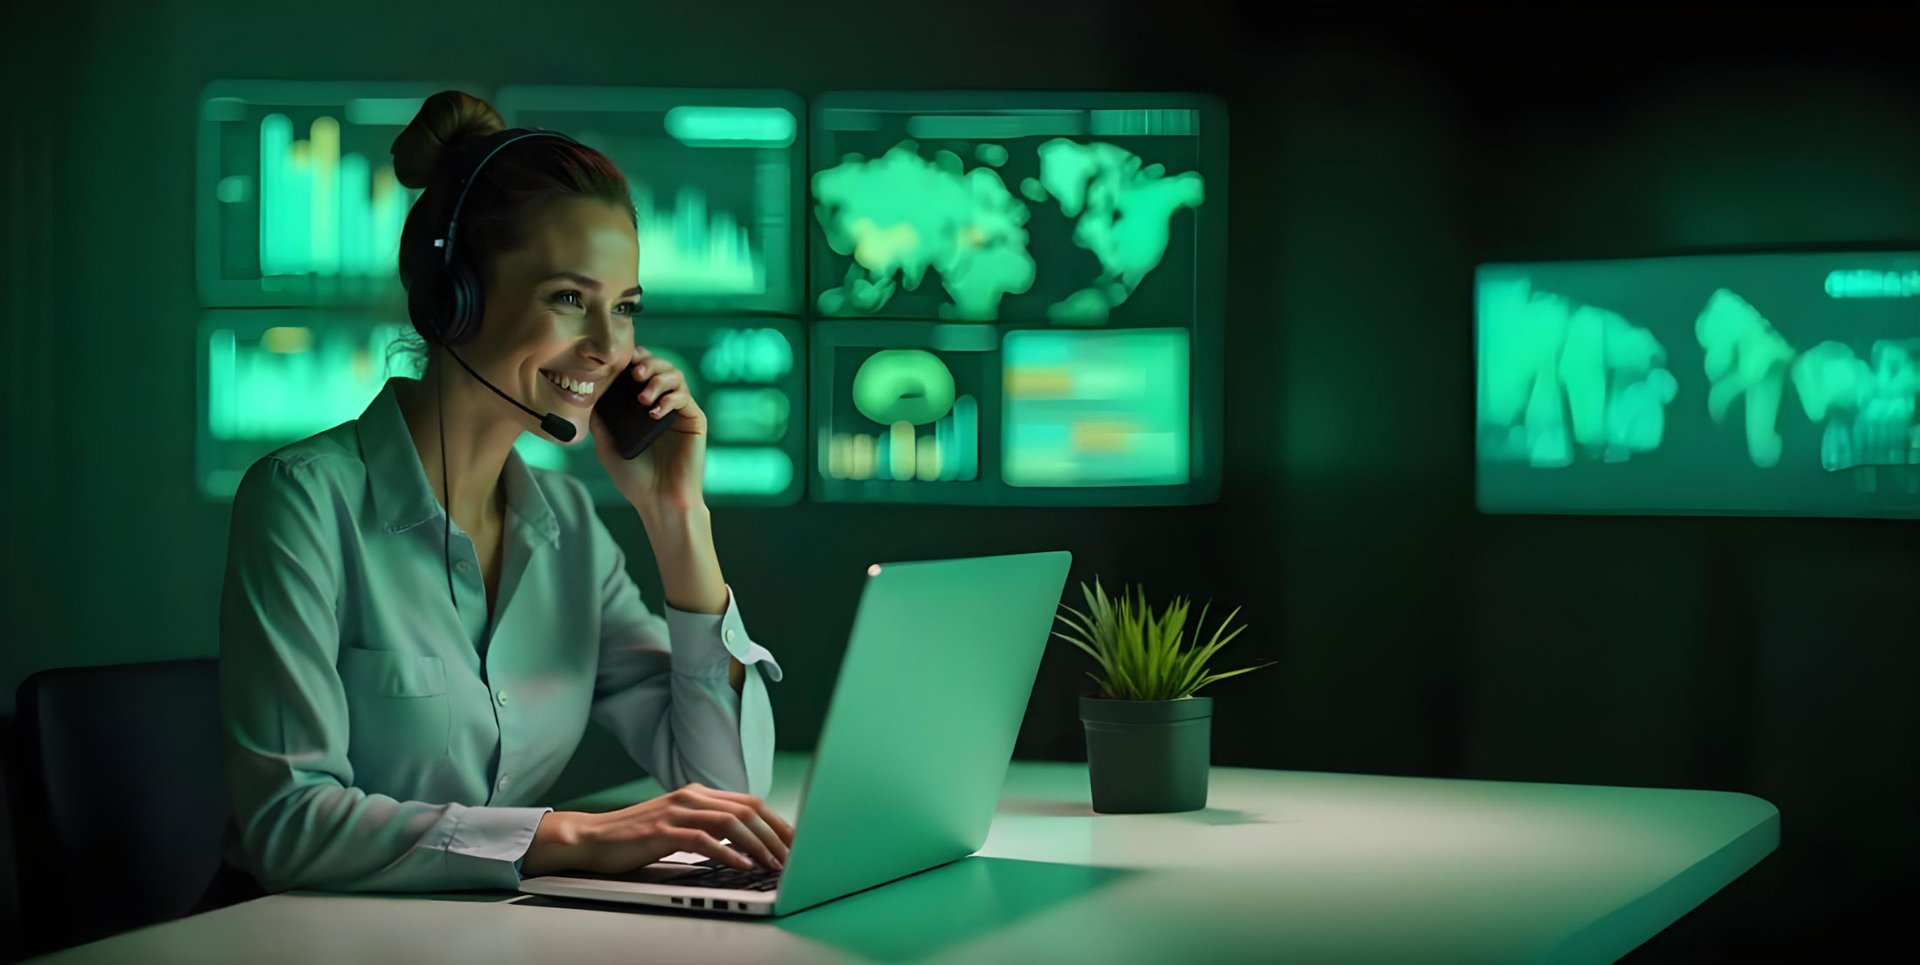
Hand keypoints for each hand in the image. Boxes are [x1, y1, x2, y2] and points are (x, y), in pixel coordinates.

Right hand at [522, 782, 793, 877]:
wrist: (593, 838)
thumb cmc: (637, 836)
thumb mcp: (680, 827)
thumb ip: (709, 828)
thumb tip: (745, 842)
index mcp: (699, 794)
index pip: (750, 803)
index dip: (777, 822)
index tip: (795, 842)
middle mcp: (691, 797)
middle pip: (747, 810)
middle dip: (775, 835)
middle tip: (792, 858)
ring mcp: (676, 811)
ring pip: (730, 823)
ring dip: (757, 845)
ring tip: (773, 864)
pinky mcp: (662, 830)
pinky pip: (703, 839)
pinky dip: (727, 853)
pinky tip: (742, 866)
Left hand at [588, 346, 709, 511]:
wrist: (659, 502)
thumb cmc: (635, 479)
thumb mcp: (607, 446)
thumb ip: (599, 421)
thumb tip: (585, 395)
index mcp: (642, 408)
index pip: (640, 372)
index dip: (632, 360)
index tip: (619, 360)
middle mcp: (663, 405)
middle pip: (660, 366)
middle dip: (647, 363)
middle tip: (634, 373)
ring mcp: (680, 412)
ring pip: (675, 376)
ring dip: (658, 378)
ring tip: (643, 396)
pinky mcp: (695, 421)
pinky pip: (685, 397)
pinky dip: (670, 398)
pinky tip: (654, 412)